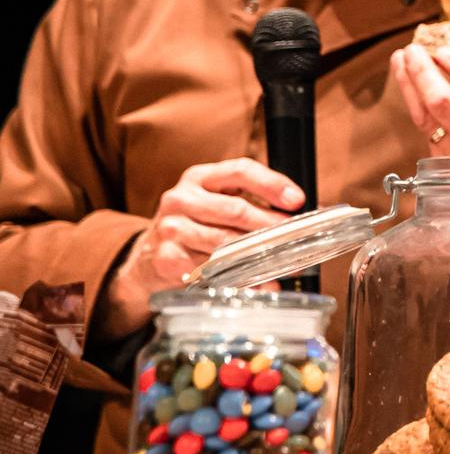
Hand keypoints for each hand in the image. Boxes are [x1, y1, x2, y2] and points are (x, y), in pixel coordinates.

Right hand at [102, 159, 303, 338]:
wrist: (147, 257)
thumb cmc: (194, 224)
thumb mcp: (215, 201)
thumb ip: (250, 200)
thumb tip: (297, 212)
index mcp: (199, 178)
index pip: (240, 171)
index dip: (272, 184)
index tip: (297, 200)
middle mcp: (181, 199)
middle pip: (236, 209)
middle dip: (271, 225)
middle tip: (295, 238)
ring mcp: (171, 229)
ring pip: (225, 242)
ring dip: (258, 255)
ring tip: (283, 263)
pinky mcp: (167, 258)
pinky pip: (211, 270)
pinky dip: (238, 278)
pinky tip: (257, 282)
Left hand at [391, 26, 449, 159]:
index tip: (445, 47)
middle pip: (442, 100)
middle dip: (422, 70)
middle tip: (413, 49)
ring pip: (425, 115)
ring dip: (409, 84)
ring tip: (402, 60)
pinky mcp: (445, 163)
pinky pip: (422, 128)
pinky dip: (412, 101)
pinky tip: (408, 83)